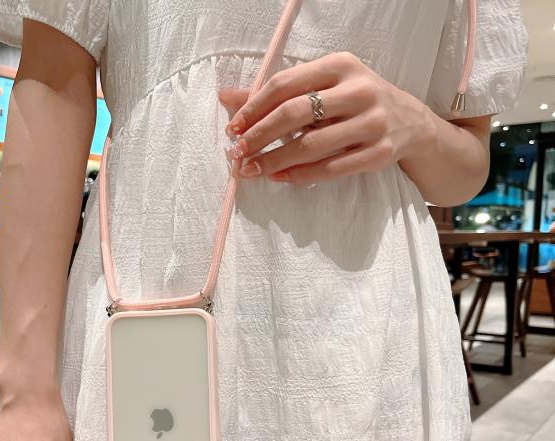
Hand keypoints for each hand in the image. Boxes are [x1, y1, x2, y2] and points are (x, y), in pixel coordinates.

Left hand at [218, 52, 434, 184]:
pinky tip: (280, 178)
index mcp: (340, 65)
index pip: (285, 84)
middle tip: (238, 153)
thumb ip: (278, 93)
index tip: (234, 129)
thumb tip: (226, 98)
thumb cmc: (355, 102)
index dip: (254, 108)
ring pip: (311, 146)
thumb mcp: (324, 86)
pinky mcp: (379, 153)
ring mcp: (372, 123)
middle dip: (259, 136)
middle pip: (295, 114)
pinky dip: (300, 175)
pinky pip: (331, 169)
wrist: (410, 123)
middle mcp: (359, 90)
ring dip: (275, 161)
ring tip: (252, 170)